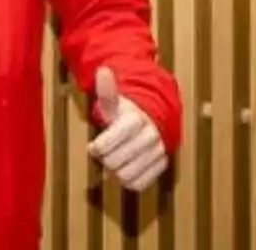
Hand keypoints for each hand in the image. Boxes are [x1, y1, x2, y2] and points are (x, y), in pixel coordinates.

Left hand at [87, 66, 167, 191]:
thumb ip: (106, 92)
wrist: (153, 122)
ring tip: (114, 161)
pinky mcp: (162, 166)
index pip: (110, 141)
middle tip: (104, 154)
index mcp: (135, 119)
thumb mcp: (113, 103)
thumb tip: (102, 71)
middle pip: (116, 161)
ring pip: (127, 175)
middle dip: (105, 159)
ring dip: (115, 171)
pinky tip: (125, 169)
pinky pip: (140, 184)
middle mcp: (150, 136)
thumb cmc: (125, 114)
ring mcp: (158, 152)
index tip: (93, 147)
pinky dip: (129, 180)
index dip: (98, 147)